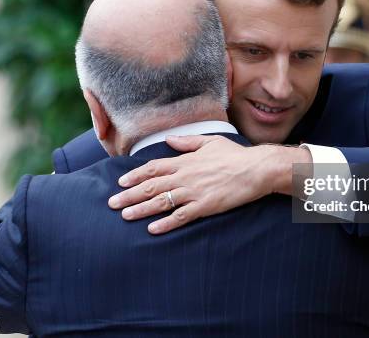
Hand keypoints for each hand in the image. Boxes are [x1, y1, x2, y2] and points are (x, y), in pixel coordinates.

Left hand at [108, 135, 310, 233]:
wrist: (256, 169)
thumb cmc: (235, 155)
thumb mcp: (210, 142)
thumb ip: (187, 142)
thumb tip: (169, 140)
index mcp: (186, 161)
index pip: (153, 168)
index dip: (135, 175)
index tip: (121, 182)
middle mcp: (186, 176)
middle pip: (151, 186)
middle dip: (130, 195)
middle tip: (112, 203)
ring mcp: (194, 192)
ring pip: (161, 202)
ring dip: (141, 209)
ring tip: (125, 216)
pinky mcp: (205, 206)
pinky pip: (181, 216)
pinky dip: (165, 223)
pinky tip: (152, 229)